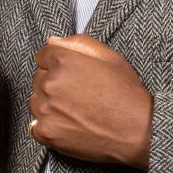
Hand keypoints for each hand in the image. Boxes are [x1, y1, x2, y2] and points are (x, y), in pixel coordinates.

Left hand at [27, 33, 152, 166]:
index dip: (58, 65)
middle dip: (53, 84)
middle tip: (78, 95)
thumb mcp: (110, 58)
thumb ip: (79, 44)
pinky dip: (49, 127)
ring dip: (49, 106)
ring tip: (76, 112)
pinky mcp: (45, 132)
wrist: (136, 131)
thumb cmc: (126, 94)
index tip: (72, 76)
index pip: (43, 56)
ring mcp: (46, 109)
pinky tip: (70, 126)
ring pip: (35, 102)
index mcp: (63, 61)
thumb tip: (52, 41)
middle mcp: (49, 83)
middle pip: (38, 79)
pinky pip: (35, 126)